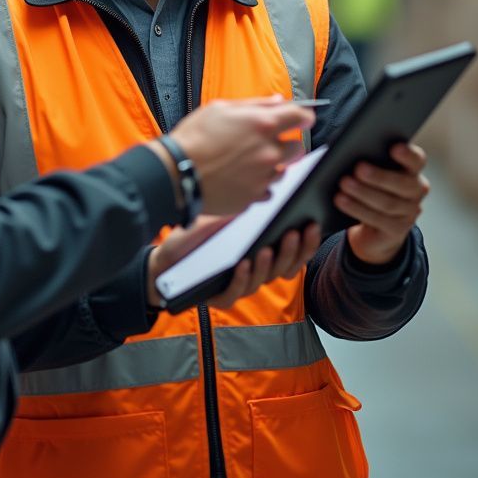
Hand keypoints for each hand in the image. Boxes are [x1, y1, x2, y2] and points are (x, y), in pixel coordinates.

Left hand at [146, 218, 321, 308]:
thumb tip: (276, 179)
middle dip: (293, 250)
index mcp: (264, 253)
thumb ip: (250, 204)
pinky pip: (234, 291)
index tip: (313, 222)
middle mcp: (256, 271)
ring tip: (267, 247)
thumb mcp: (226, 214)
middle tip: (294, 231)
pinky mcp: (218, 297)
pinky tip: (241, 263)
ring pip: (263, 280)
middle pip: (285, 268)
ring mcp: (239, 286)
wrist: (165, 256)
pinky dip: (240, 277)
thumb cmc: (199, 233)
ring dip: (267, 264)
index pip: (294, 252)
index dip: (307, 241)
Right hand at [162, 96, 314, 215]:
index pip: (301, 117)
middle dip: (286, 144)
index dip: (303, 116)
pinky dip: (257, 185)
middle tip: (266, 143)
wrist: (175, 173)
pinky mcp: (253, 198)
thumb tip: (278, 101)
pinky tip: (240, 178)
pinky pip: (266, 191)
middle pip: (298, 148)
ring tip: (245, 163)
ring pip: (282, 171)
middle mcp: (269, 152)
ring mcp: (263, 177)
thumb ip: (255, 105)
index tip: (300, 119)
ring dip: (271, 166)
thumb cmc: (194, 138)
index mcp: (263, 124)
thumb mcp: (220, 108)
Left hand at [337, 142, 428, 264]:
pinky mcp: (398, 231)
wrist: (372, 227)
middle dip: (380, 176)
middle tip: (358, 168)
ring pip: (389, 203)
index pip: (417, 160)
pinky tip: (341, 200)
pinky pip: (378, 220)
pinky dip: (357, 209)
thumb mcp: (370, 172)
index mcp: (412, 170)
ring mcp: (410, 213)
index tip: (393, 147)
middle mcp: (416, 190)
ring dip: (363, 192)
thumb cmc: (368, 187)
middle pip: (404, 184)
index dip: (408, 154)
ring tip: (343, 183)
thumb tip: (350, 150)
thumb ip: (369, 159)